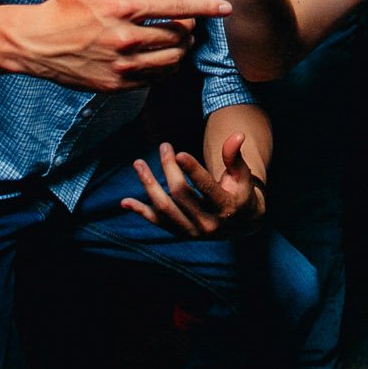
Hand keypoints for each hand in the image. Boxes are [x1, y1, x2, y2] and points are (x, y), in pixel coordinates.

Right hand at [16, 0, 232, 92]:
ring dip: (181, 51)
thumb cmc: (63, 6)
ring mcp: (122, 65)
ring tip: (179, 43)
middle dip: (191, 30)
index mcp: (124, 8)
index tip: (226, 8)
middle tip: (189, 25)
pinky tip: (161, 60)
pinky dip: (163, 69)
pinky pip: (153, 79)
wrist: (35, 43)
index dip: (205, 7)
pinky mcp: (116, 84)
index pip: (176, 7)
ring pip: (171, 61)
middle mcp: (127, 38)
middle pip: (179, 36)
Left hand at [122, 132, 265, 237]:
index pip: (207, 188)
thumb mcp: (242, 174)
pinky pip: (159, 222)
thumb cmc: (240, 191)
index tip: (178, 153)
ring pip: (165, 209)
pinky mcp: (182, 234)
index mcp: (226, 207)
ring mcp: (193, 231)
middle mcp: (208, 223)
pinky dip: (141, 212)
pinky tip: (125, 202)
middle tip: (164, 146)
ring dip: (149, 185)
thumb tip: (237, 135)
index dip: (192, 170)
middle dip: (169, 168)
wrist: (242, 223)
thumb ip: (235, 156)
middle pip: (181, 194)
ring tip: (138, 164)